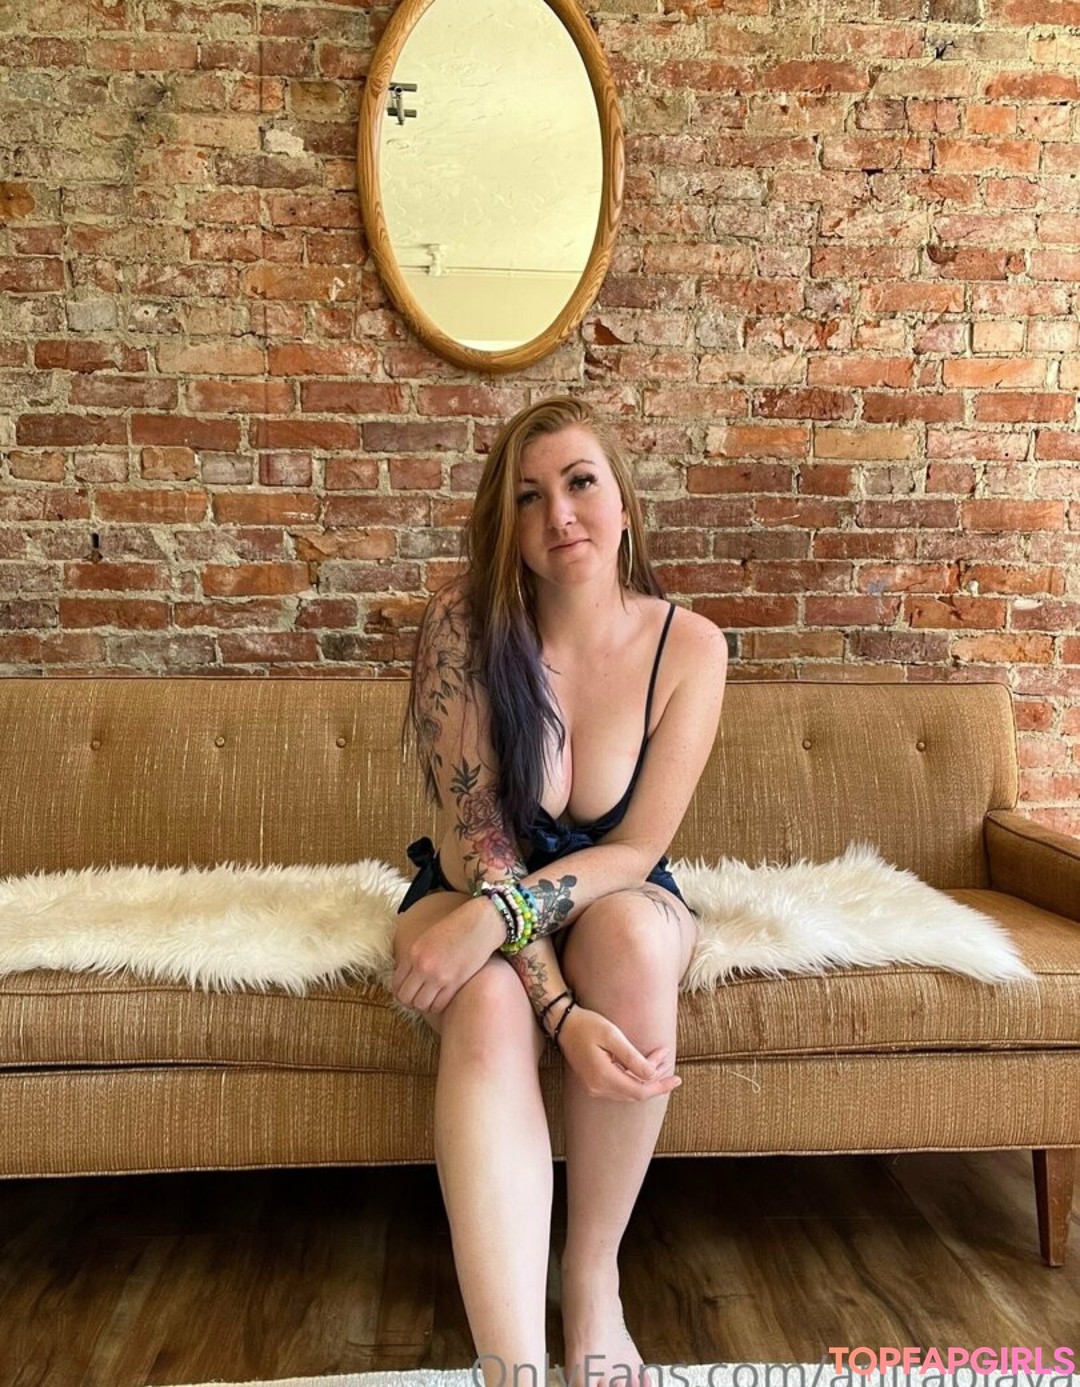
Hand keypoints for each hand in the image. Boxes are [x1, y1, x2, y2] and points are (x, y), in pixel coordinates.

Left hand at [392, 896, 505, 1014]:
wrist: (480, 924)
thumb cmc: (455, 928)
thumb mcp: (427, 938)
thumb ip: (414, 957)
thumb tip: (406, 976)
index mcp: (413, 953)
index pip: (396, 984)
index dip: (401, 992)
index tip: (409, 992)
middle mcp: (423, 966)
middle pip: (405, 998)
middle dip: (410, 1002)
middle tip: (418, 999)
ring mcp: (439, 975)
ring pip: (421, 1005)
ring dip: (424, 1005)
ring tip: (430, 1000)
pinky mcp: (455, 982)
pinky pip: (438, 1005)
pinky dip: (438, 1006)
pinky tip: (442, 999)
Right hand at [554, 1005, 681, 1102]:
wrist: (563, 1024)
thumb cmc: (588, 1025)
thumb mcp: (612, 1036)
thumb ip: (632, 1058)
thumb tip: (652, 1075)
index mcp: (603, 1077)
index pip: (640, 1090)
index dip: (660, 1086)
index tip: (677, 1079)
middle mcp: (598, 1087)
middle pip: (636, 1092)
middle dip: (655, 1078)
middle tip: (666, 1056)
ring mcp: (595, 1087)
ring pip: (629, 1090)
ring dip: (646, 1077)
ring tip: (658, 1058)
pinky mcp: (594, 1082)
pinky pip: (620, 1086)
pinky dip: (635, 1077)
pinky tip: (642, 1065)